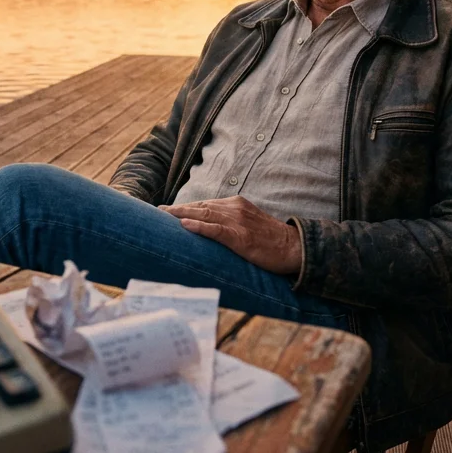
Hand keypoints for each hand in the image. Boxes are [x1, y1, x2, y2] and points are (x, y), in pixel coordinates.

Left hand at [159, 196, 302, 274]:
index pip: (205, 204)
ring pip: (204, 214)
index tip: (168, 210)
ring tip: (163, 216)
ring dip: (181, 214)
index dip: (186, 206)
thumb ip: (232, 222)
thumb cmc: (272, 241)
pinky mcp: (240, 236)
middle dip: (178, 209)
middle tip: (158, 211)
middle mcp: (235, 208)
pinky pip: (215, 229)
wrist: (294, 248)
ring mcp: (238, 221)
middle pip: (200, 206)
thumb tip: (212, 228)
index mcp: (237, 205)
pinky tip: (184, 225)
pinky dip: (198, 226)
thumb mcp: (250, 224)